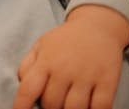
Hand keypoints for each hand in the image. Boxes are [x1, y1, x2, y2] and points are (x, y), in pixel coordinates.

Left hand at [12, 4, 128, 108]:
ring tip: (67, 106)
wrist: (97, 27)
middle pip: (52, 103)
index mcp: (45, 61)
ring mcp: (86, 76)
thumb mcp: (41, 46)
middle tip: (53, 103)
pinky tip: (88, 108)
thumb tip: (21, 84)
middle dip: (49, 108)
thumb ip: (27, 65)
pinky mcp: (107, 81)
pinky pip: (100, 107)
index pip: (28, 89)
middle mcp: (64, 70)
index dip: (21, 105)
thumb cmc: (64, 40)